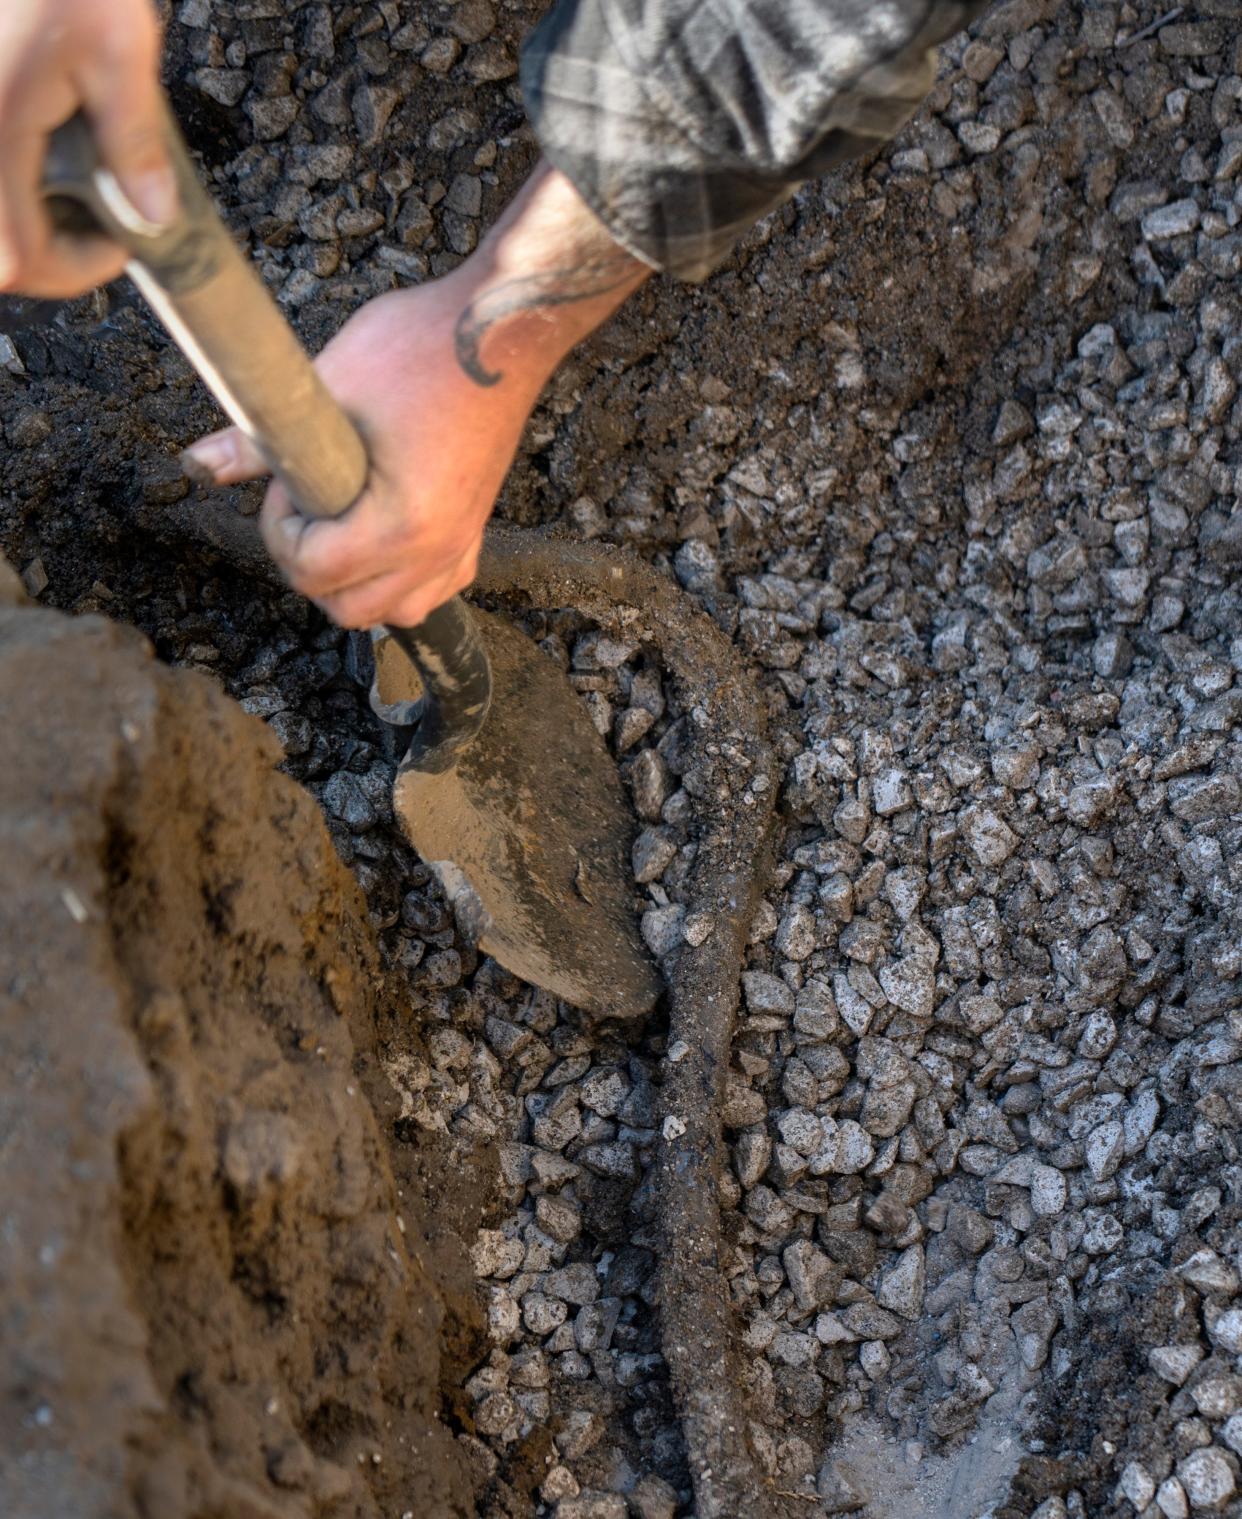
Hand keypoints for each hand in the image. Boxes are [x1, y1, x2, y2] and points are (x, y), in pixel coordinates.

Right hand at [0, 0, 175, 297]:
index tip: (119, 245)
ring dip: (31, 226)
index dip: (71, 271)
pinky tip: (54, 164)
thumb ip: (134, 138)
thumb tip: (157, 217)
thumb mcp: (119, 48)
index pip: (17, 256)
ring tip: (83, 194)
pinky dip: (18, 192)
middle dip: (50, 256)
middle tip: (103, 225)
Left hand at [183, 164, 649, 630]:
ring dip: (354, 585)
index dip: (280, 530)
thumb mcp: (327, 384)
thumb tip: (197, 463)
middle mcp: (437, 549)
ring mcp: (462, 543)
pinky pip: (436, 590)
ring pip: (396, 612)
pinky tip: (381, 536)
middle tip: (303, 508)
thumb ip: (259, 439)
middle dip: (309, 567)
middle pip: (349, 610)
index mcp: (402, 523)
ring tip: (337, 528)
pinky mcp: (475, 530)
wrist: (501, 329)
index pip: (314, 572)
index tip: (285, 485)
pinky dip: (401, 581)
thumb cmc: (421, 346)